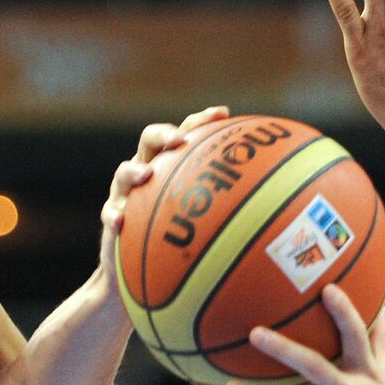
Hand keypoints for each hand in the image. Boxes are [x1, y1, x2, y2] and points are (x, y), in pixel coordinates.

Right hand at [98, 105, 230, 282]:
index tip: (223, 114)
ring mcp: (126, 193)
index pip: (187, 132)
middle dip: (164, 135)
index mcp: (171, 164)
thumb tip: (275, 211)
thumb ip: (229, 210)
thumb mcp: (206, 221)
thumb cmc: (180, 240)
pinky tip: (120, 222)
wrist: (140, 270)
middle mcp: (147, 171)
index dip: (201, 120)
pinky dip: (113, 215)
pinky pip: (109, 214)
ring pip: (123, 173)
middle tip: (179, 141)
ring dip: (133, 172)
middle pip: (150, 140)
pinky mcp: (113, 218)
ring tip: (146, 176)